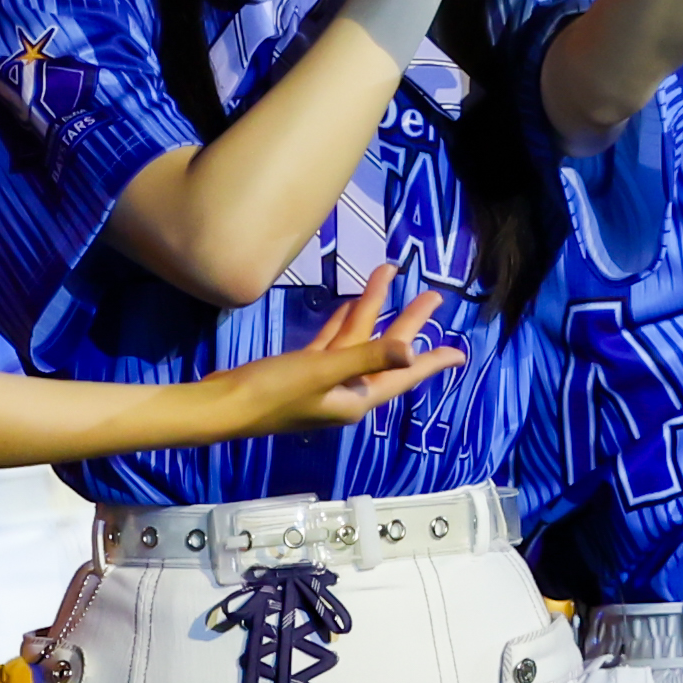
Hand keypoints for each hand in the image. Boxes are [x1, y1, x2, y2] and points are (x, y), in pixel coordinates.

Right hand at [227, 266, 467, 432]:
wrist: (223, 406)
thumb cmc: (273, 392)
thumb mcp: (323, 372)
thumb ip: (366, 357)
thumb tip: (410, 352)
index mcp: (356, 398)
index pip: (402, 375)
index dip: (431, 362)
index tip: (458, 352)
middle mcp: (345, 392)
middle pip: (384, 351)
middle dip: (407, 322)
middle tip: (432, 296)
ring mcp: (322, 382)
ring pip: (356, 341)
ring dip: (371, 310)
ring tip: (387, 276)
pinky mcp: (300, 371)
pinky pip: (331, 343)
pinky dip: (341, 323)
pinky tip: (349, 304)